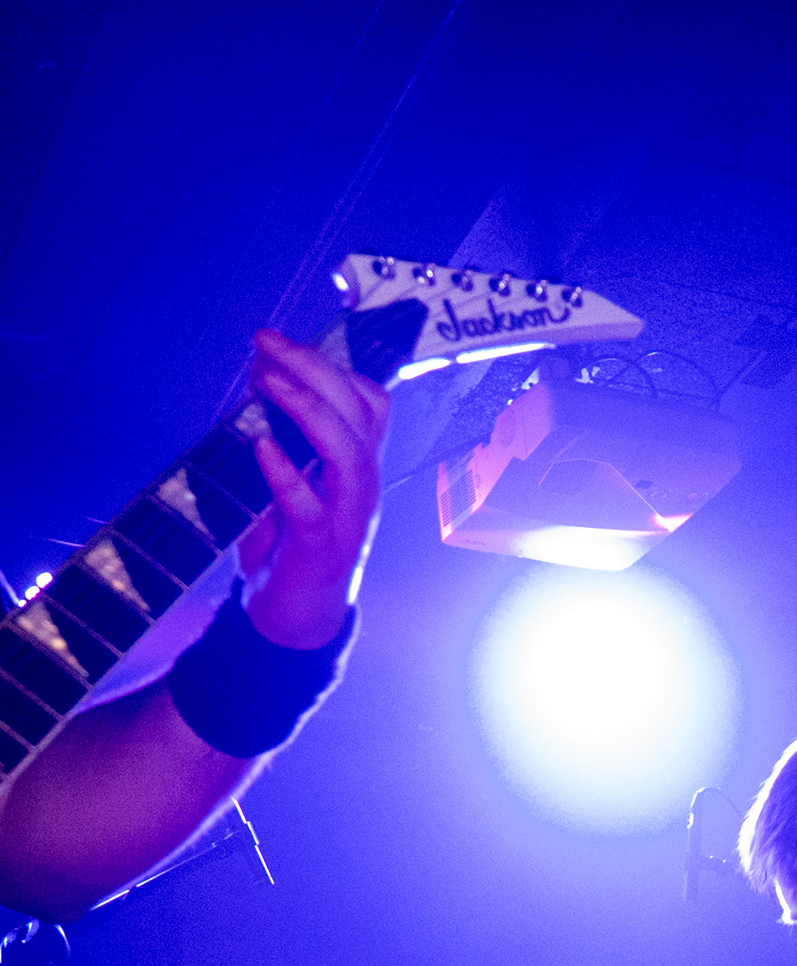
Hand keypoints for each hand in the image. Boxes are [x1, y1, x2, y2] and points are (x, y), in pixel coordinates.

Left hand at [238, 330, 389, 648]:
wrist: (293, 622)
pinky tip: (260, 445)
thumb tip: (258, 381)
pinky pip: (310, 508)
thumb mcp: (290, 480)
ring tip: (265, 382)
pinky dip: (287, 473)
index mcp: (357, 467)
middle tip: (265, 343)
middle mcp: (361, 488)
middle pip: (361, 413)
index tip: (275, 345)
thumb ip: (284, 437)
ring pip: (349, 454)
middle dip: (314, 367)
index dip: (327, 363)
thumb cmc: (287, 546)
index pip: (369, 401)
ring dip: (309, 411)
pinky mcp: (319, 550)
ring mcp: (345, 519)